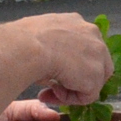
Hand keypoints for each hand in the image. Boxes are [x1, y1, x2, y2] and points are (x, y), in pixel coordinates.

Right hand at [0, 13, 114, 107]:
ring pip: (91, 81)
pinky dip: (70, 98)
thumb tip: (48, 63)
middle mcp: (92, 34)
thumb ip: (50, 47)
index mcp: (75, 22)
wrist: (26, 47)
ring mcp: (98, 55)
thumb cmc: (22, 41)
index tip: (52, 73)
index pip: (83, 47)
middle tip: (53, 86)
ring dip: (71, 89)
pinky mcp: (96, 76)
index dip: (70, 64)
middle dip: (76, 79)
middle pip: (94, 63)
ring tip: (49, 89)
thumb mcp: (38, 38)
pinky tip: (53, 91)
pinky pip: (87, 96)